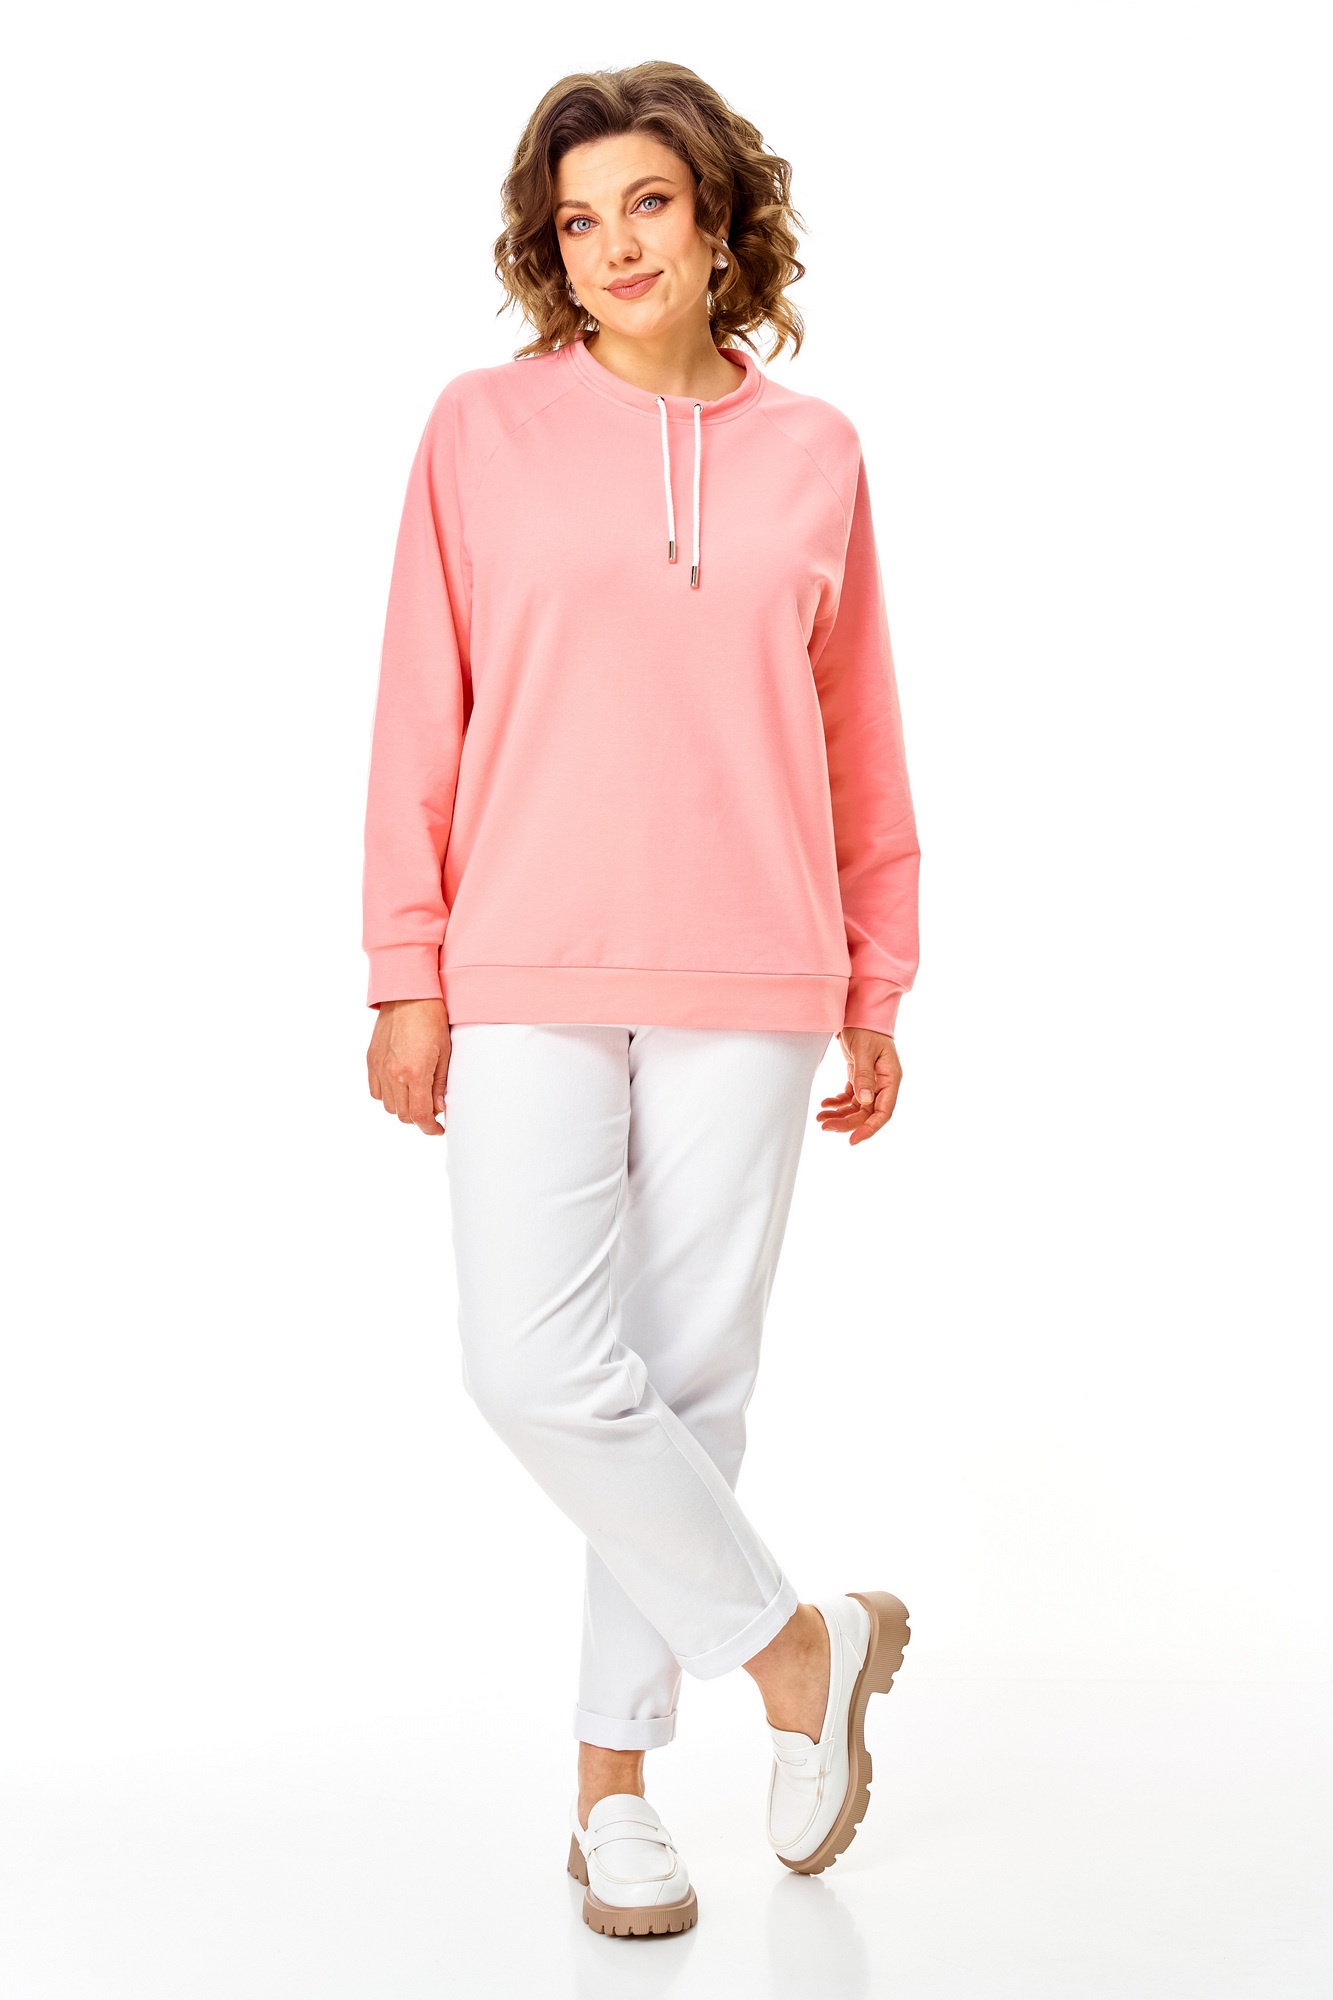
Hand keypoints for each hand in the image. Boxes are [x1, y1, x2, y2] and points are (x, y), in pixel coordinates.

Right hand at [367, 998, 450, 1135]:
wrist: (408, 994)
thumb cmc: (431, 1019)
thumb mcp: (445, 1053)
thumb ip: (439, 1084)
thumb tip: (438, 1109)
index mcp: (414, 1072)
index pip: (419, 1115)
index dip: (429, 1128)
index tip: (437, 1129)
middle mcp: (393, 1073)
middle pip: (403, 1114)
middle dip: (418, 1117)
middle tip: (431, 1110)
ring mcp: (379, 1066)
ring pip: (388, 1105)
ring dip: (402, 1107)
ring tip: (416, 1096)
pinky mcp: (371, 1059)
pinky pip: (375, 1091)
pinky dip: (387, 1095)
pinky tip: (399, 1086)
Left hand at [817, 1027, 901, 1145]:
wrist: (860, 1011)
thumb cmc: (866, 1028)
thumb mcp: (864, 1051)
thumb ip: (863, 1076)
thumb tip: (865, 1101)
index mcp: (890, 1079)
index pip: (883, 1111)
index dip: (869, 1128)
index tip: (852, 1140)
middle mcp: (883, 1084)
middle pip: (866, 1113)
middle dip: (847, 1122)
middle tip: (825, 1125)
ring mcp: (871, 1082)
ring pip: (857, 1108)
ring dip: (840, 1115)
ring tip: (821, 1118)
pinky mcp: (860, 1078)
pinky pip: (850, 1098)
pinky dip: (838, 1103)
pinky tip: (825, 1104)